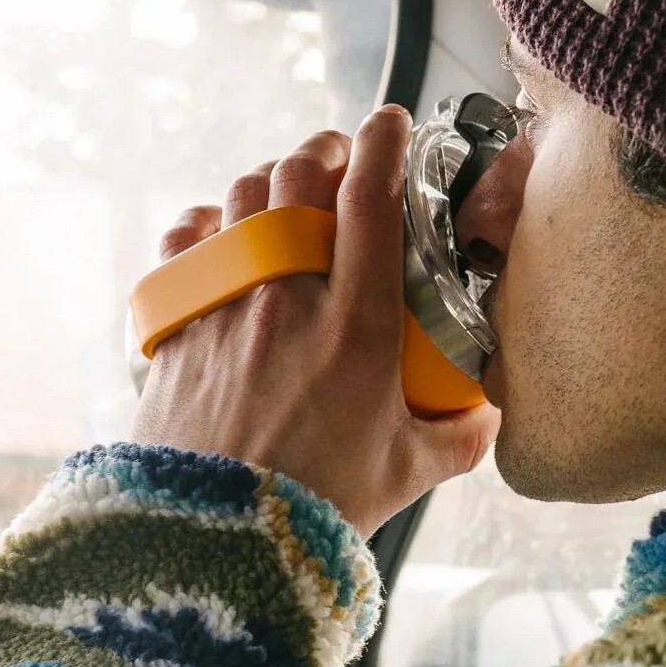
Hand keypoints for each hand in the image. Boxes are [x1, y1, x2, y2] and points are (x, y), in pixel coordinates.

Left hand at [131, 106, 499, 536]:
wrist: (212, 544)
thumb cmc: (315, 509)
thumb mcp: (408, 471)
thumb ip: (460, 434)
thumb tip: (490, 412)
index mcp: (356, 325)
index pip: (372, 198)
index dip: (385, 145)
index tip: (393, 123)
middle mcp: (286, 298)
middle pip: (298, 177)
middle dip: (324, 150)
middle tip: (341, 158)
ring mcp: (223, 305)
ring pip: (239, 198)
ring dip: (267, 179)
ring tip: (286, 188)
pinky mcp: (175, 326)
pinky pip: (183, 242)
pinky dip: (204, 224)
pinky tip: (218, 233)